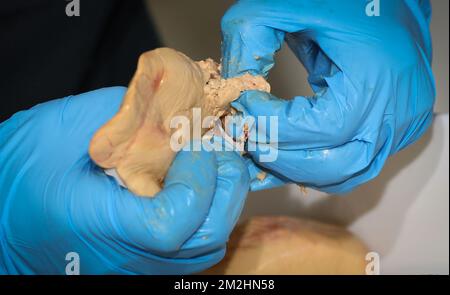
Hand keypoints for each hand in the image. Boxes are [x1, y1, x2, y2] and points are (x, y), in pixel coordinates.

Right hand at [0, 87, 249, 273]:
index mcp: (101, 228)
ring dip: (219, 199)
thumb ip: (127, 116)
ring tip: (207, 162)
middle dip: (224, 187)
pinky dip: (205, 212)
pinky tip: (191, 183)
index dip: (199, 180)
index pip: (177, 222)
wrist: (3, 217)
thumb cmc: (20, 172)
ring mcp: (138, 268)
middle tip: (215, 148)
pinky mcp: (143, 264)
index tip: (196, 142)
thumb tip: (178, 106)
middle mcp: (126, 260)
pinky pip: (192, 246)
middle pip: (204, 238)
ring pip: (205, 245)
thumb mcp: (65, 129)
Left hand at [221, 0, 434, 192]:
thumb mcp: (289, 4)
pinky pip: (354, 164)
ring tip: (264, 150)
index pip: (319, 126)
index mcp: (377, 77)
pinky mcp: (397, 129)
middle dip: (281, 158)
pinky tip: (289, 156)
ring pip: (345, 173)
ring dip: (298, 169)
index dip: (274, 124)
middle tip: (248, 140)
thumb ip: (250, 38)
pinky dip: (318, 167)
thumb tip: (232, 84)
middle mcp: (396, 110)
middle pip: (333, 164)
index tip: (246, 108)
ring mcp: (402, 124)